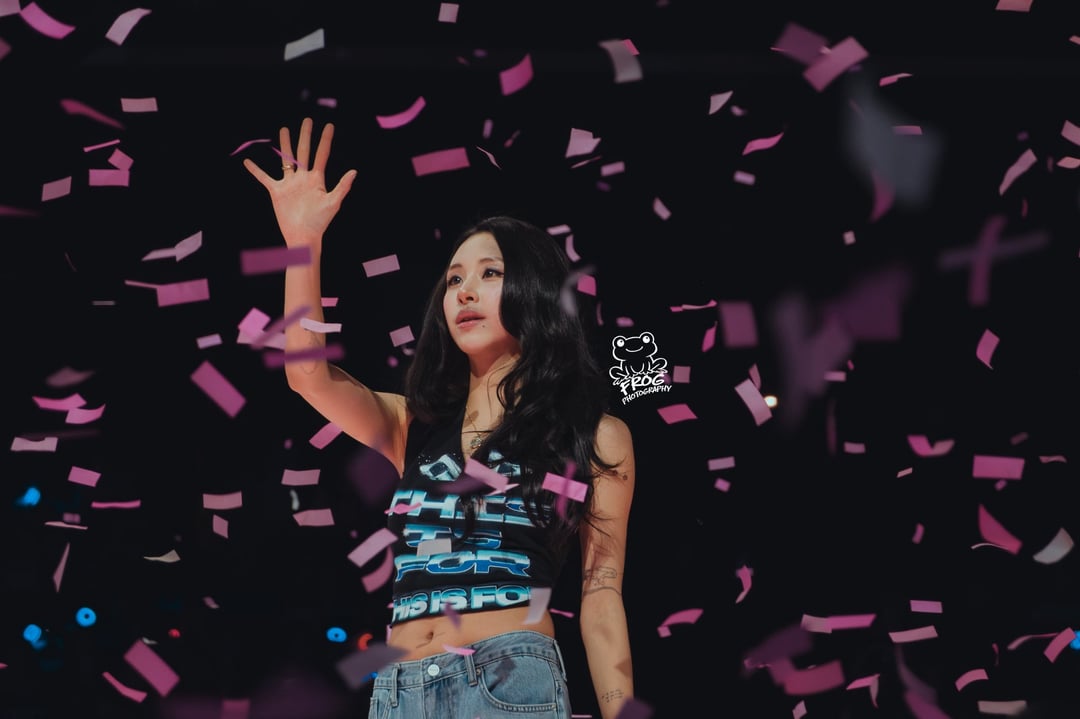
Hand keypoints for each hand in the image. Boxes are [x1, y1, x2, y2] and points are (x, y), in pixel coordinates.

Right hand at [243, 117, 356, 246]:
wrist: (303, 236)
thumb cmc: (320, 222)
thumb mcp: (333, 203)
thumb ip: (343, 186)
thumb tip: (355, 171)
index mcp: (317, 179)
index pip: (322, 154)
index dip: (325, 140)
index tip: (329, 126)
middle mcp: (303, 178)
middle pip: (304, 151)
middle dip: (305, 136)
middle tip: (307, 120)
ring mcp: (290, 184)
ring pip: (286, 159)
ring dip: (285, 145)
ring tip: (284, 129)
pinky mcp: (277, 191)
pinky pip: (264, 178)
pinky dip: (255, 170)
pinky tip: (247, 162)